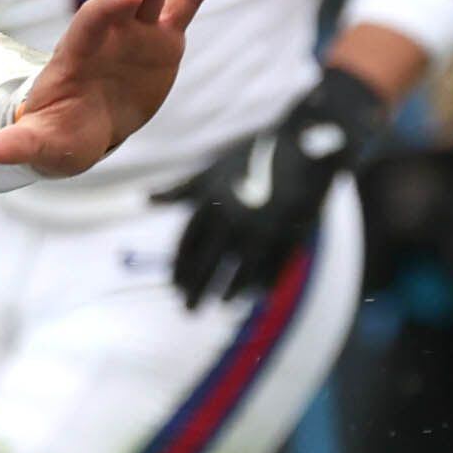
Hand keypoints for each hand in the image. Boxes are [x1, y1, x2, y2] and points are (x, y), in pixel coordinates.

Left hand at [0, 0, 231, 177]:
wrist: (80, 130)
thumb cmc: (59, 135)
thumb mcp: (42, 144)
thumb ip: (23, 143)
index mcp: (77, 55)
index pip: (91, 23)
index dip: (107, 9)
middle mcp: (107, 35)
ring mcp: (136, 33)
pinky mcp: (163, 39)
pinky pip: (186, 3)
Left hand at [168, 63, 385, 308]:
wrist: (306, 142)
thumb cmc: (255, 155)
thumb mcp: (213, 170)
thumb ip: (182, 189)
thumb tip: (146, 198)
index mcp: (212, 201)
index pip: (188, 245)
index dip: (180, 270)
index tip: (176, 286)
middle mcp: (233, 218)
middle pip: (208, 265)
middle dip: (196, 291)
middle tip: (189, 310)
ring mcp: (262, 229)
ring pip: (239, 273)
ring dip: (227, 293)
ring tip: (221, 305)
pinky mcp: (290, 235)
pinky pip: (272, 269)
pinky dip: (262, 286)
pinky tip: (254, 297)